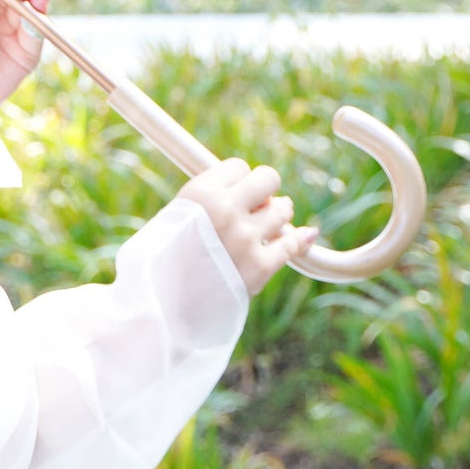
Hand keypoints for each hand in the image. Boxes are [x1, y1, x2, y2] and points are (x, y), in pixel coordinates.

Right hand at [176, 157, 320, 296]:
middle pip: (268, 179)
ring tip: (266, 225)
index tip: (231, 192)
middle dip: (265, 188)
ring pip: (282, 210)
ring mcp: (246, 239)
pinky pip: (292, 245)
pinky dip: (300, 239)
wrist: (163, 301)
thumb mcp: (178, 213)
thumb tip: (248, 185)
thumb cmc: (166, 254)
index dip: (236, 180)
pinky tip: (306, 234)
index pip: (238, 167)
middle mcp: (226, 210)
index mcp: (202, 193)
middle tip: (258, 202)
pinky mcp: (260, 267)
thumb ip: (209, 196)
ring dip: (277, 214)